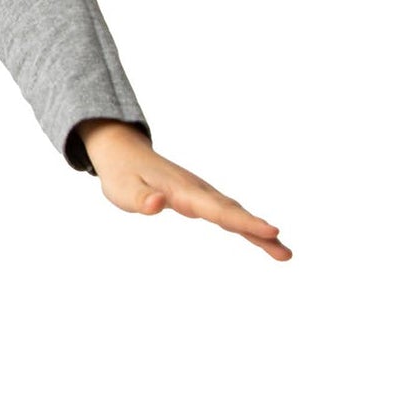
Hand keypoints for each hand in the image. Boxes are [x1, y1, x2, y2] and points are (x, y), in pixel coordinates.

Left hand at [79, 121, 291, 259]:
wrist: (126, 153)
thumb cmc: (123, 175)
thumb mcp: (122, 190)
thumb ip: (140, 198)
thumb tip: (157, 204)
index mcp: (183, 191)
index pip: (218, 210)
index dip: (244, 222)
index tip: (271, 231)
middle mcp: (199, 191)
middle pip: (234, 213)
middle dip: (259, 232)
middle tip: (285, 252)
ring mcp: (203, 194)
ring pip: (236, 214)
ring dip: (259, 233)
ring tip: (284, 253)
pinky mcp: (201, 199)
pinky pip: (229, 215)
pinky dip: (247, 227)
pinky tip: (265, 240)